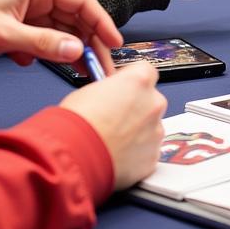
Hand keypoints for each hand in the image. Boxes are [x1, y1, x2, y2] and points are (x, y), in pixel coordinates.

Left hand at [0, 0, 121, 66]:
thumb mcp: (5, 34)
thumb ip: (43, 43)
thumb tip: (76, 51)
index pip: (81, 1)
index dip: (101, 23)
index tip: (114, 44)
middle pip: (73, 18)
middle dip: (88, 42)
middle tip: (101, 68)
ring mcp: (24, 9)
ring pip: (58, 30)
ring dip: (66, 50)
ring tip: (79, 71)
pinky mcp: (14, 24)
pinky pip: (39, 38)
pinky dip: (41, 51)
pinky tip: (29, 62)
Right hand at [60, 62, 167, 189]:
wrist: (74, 157)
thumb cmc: (76, 125)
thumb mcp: (89, 90)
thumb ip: (111, 89)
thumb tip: (111, 93)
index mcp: (138, 81)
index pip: (146, 71)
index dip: (131, 80)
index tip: (122, 88)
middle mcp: (153, 104)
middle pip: (151, 100)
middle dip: (137, 108)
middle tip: (116, 118)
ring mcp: (155, 132)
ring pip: (151, 127)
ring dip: (138, 132)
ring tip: (113, 140)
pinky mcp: (152, 156)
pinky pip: (148, 151)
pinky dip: (136, 153)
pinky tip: (117, 155)